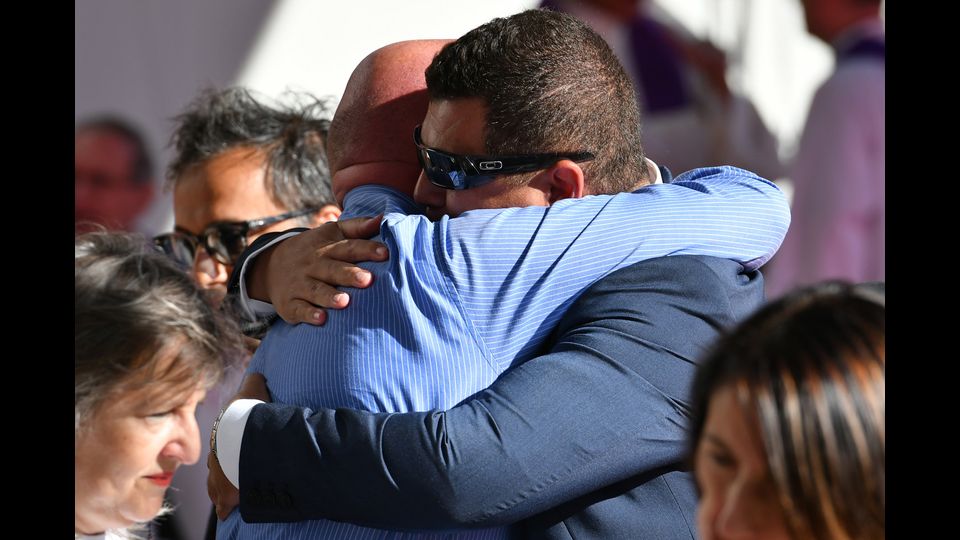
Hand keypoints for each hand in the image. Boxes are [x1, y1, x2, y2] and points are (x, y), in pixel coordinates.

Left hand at [205, 373, 270, 518]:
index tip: (234, 448)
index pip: (221, 440)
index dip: (229, 445)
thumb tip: (256, 372)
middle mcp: (215, 455)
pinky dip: (227, 507)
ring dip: (222, 489)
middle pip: (217, 464)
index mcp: (221, 432)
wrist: (249, 437)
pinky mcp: (226, 494)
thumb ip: (254, 381)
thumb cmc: (251, 412)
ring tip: (229, 494)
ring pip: (216, 485)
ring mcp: (218, 476)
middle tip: (234, 472)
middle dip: (224, 467)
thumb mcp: (254, 389)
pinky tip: (228, 511)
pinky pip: (224, 504)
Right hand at [248, 216, 387, 324]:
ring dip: (329, 296)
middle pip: (333, 269)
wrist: (270, 266)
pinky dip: (309, 314)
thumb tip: (383, 218)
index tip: (385, 253)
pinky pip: (299, 309)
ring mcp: (300, 284)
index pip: (349, 247)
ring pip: (316, 290)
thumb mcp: (331, 234)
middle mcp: (313, 265)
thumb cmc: (315, 251)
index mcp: (327, 247)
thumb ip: (357, 227)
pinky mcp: (290, 304)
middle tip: (367, 280)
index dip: (367, 249)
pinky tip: (321, 319)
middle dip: (350, 274)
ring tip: (344, 302)